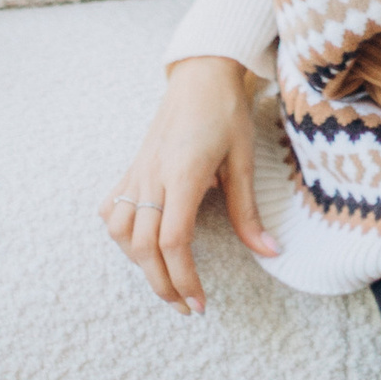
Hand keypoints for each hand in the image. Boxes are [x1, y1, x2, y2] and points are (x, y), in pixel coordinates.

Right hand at [101, 55, 275, 314]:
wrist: (201, 72)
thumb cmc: (225, 112)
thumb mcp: (243, 159)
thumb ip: (248, 211)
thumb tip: (269, 252)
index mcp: (182, 175)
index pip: (173, 242)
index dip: (184, 278)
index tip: (199, 304)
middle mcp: (153, 176)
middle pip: (143, 247)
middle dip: (162, 285)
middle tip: (185, 307)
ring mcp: (137, 172)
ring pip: (120, 232)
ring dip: (138, 263)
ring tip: (165, 278)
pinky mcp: (131, 167)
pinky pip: (112, 209)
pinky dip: (120, 234)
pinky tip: (138, 243)